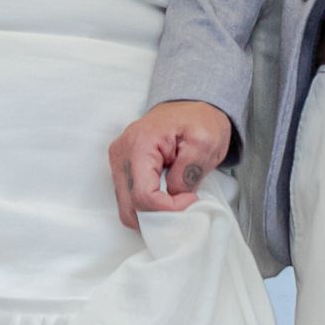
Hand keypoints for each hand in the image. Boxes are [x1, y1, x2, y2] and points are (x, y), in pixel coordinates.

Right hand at [107, 101, 231, 228]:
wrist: (190, 107)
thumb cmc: (198, 120)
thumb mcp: (206, 141)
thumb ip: (189, 171)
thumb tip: (175, 196)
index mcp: (140, 145)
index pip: (143, 196)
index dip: (169, 208)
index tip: (191, 199)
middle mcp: (121, 154)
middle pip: (130, 207)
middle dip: (158, 217)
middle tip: (183, 206)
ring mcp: (118, 162)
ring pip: (127, 208)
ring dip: (152, 213)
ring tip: (176, 201)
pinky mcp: (122, 168)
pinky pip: (129, 199)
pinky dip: (147, 207)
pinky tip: (165, 198)